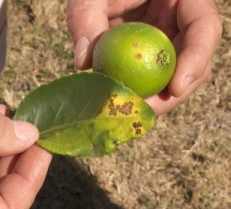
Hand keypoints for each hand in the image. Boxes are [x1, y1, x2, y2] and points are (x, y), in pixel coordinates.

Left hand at [67, 0, 221, 114]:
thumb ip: (85, 19)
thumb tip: (82, 63)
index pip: (204, 28)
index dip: (196, 59)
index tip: (175, 89)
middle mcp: (180, 22)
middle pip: (194, 61)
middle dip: (173, 92)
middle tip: (145, 111)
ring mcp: (168, 40)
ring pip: (175, 74)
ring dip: (157, 98)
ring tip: (131, 111)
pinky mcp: (153, 55)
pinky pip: (154, 77)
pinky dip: (142, 92)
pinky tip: (124, 102)